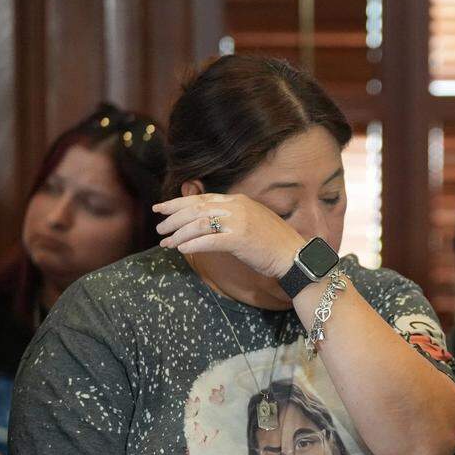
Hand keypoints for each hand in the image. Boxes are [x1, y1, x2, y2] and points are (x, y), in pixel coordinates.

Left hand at [154, 193, 303, 278]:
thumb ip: (232, 217)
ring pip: (199, 224)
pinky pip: (209, 241)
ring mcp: (238, 222)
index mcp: (238, 200)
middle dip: (173, 218)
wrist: (294, 256)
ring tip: (166, 243)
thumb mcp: (252, 222)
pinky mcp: (240, 239)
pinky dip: (193, 245)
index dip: (178, 203)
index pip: (202, 198)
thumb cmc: (274, 243)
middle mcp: (236, 207)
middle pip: (196, 208)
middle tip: (159, 229)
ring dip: (179, 234)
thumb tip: (209, 222)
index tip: (161, 209)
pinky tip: (182, 250)